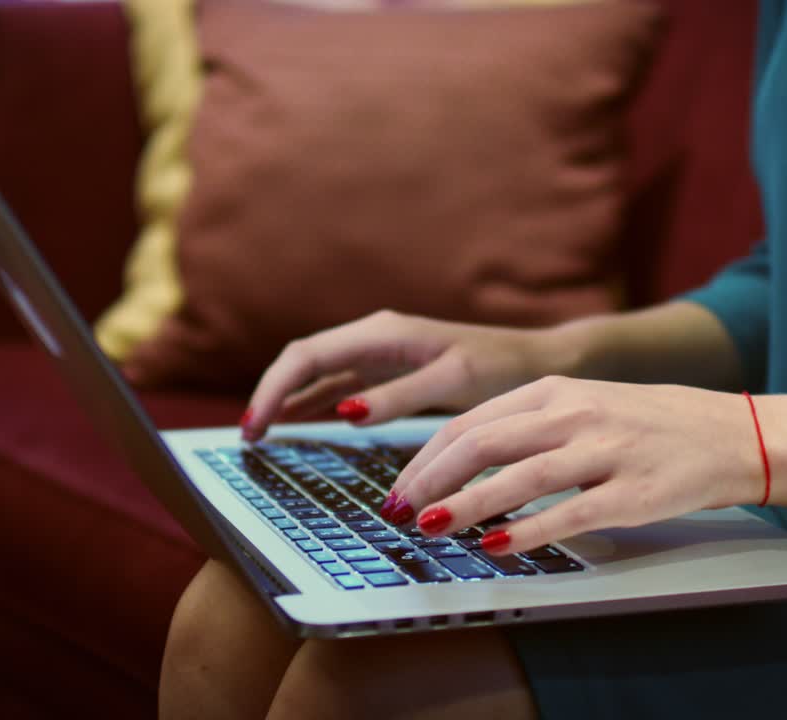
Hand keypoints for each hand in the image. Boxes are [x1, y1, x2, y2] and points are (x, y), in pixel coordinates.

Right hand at [243, 310, 572, 439]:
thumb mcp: (452, 381)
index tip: (255, 427)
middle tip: (249, 439)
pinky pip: (338, 384)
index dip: (274, 389)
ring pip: (317, 373)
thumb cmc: (500, 366)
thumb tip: (343, 411)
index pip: (307, 355)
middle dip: (271, 394)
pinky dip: (313, 403)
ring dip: (288, 399)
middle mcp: (375, 337)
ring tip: (261, 436)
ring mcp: (380, 354)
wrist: (536, 360)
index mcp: (383, 333)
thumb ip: (398, 396)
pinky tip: (298, 423)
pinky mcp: (390, 372)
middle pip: (303, 360)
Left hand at [386, 376, 767, 554]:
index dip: (427, 458)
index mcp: (556, 389)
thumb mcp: (584, 404)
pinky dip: (526, 532)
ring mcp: (604, 452)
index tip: (401, 488)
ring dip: (466, 505)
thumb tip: (462, 460)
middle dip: (431, 481)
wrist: (733, 433)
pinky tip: (494, 547)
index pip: (472, 422)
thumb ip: (529, 426)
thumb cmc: (651, 423)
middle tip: (401, 511)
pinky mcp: (631, 493)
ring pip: (519, 478)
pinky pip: (568, 515)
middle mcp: (575, 414)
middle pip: (484, 444)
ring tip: (430, 528)